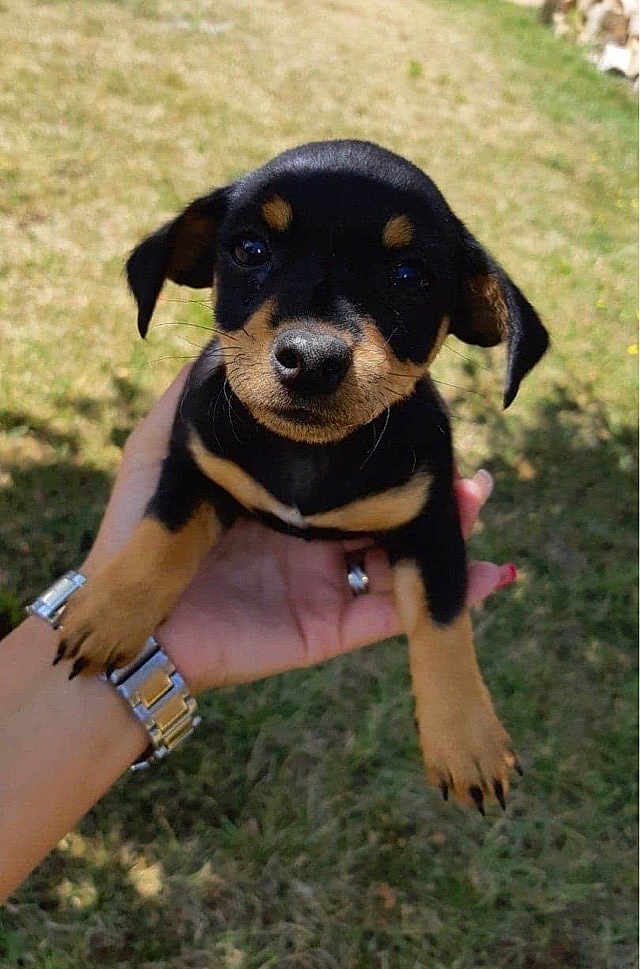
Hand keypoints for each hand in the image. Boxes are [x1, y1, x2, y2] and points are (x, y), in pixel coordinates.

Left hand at [83, 369, 516, 693]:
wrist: (128, 626)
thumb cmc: (133, 531)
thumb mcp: (169, 445)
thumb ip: (204, 394)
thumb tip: (245, 342)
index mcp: (278, 488)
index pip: (346, 456)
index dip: (385, 436)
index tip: (418, 406)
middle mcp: (309, 530)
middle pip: (384, 501)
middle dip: (431, 480)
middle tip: (466, 459)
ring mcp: (326, 580)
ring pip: (403, 549)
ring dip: (450, 526)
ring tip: (478, 497)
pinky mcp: (334, 626)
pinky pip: (400, 615)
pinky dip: (454, 599)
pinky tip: (498, 574)